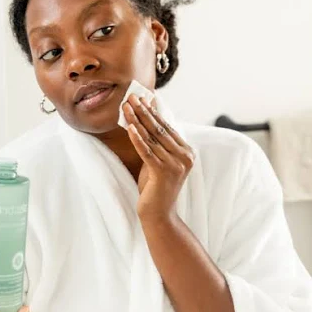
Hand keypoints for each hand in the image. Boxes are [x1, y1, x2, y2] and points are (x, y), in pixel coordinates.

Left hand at [123, 94, 195, 220]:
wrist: (159, 214)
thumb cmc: (155, 187)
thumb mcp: (156, 160)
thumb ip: (154, 141)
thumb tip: (145, 117)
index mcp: (187, 152)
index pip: (166, 127)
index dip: (152, 111)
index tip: (140, 98)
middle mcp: (185, 156)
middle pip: (159, 129)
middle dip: (143, 111)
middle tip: (131, 96)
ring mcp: (176, 165)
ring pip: (152, 137)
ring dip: (136, 120)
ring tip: (125, 107)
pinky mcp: (163, 172)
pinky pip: (147, 151)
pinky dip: (137, 138)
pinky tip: (129, 127)